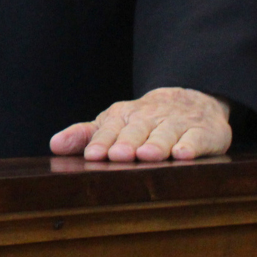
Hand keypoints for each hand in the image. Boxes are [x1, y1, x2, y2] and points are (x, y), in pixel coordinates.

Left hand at [49, 87, 230, 161]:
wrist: (191, 101)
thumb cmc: (143, 121)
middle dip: (127, 143)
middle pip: (137, 131)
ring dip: (156, 145)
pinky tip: (183, 155)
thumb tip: (53, 145)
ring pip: (165, 134)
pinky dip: (191, 146)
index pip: (110, 129)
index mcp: (124, 116)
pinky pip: (197, 139)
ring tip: (146, 155)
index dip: (102, 142)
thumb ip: (85, 135)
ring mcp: (178, 124)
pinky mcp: (203, 133)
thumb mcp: (113, 124)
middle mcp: (150, 118)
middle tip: (117, 156)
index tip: (93, 155)